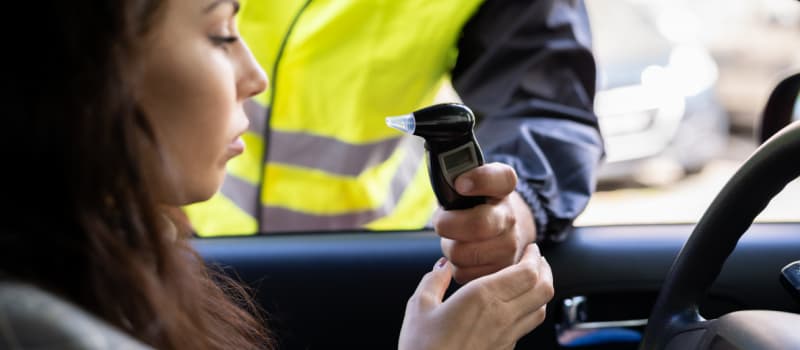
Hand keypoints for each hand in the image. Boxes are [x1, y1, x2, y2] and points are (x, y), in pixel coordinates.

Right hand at [399, 244, 552, 349]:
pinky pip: (527, 325)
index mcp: (483, 297)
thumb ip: (433, 281)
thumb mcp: (420, 307)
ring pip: (541, 309)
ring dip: (541, 290)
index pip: (527, 272)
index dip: (534, 257)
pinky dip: (529, 309)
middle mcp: (502, 315)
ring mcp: (507, 336)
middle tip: (536, 259)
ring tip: (532, 280)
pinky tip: (515, 306)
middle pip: (543, 289)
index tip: (530, 248)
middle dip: (545, 270)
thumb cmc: (423, 348)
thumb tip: (442, 266)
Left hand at [434, 162, 536, 283]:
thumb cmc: (474, 204)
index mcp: (503, 188)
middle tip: (442, 222)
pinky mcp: (500, 271)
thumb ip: (453, 175)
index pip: (501, 178)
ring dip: (450, 247)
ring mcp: (510, 246)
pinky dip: (456, 266)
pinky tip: (464, 255)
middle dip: (448, 224)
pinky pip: (463, 272)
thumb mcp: (468, 183)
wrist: (502, 230)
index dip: (480, 180)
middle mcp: (510, 217)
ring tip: (455, 239)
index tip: (460, 183)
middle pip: (477, 225)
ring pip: (463, 253)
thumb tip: (439, 176)